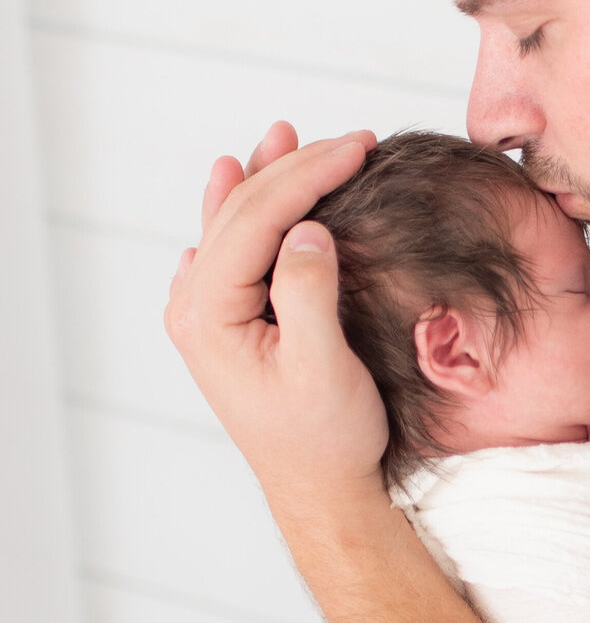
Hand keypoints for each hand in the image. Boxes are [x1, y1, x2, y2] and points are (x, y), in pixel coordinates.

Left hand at [164, 120, 388, 512]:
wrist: (319, 487)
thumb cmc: (325, 437)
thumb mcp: (323, 368)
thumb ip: (309, 294)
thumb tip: (308, 228)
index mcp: (209, 314)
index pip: (255, 218)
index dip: (307, 174)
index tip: (360, 148)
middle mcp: (195, 306)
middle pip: (242, 212)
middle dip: (296, 168)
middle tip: (354, 141)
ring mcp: (207, 311)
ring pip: (235, 222)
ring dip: (266, 177)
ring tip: (284, 135)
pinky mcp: (228, 318)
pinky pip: (233, 247)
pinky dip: (250, 208)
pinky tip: (239, 180)